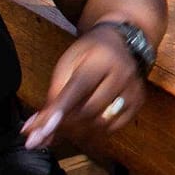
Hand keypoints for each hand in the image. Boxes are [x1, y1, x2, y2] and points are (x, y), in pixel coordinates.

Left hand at [21, 27, 146, 150]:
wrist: (122, 41)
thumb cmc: (89, 53)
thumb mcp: (67, 65)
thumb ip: (53, 96)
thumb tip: (35, 129)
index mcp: (101, 59)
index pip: (78, 88)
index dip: (59, 111)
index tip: (40, 132)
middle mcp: (122, 74)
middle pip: (89, 110)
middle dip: (64, 123)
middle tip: (46, 129)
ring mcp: (134, 89)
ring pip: (101, 123)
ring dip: (79, 129)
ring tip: (66, 122)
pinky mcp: (138, 102)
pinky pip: (114, 127)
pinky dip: (96, 129)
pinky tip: (88, 120)